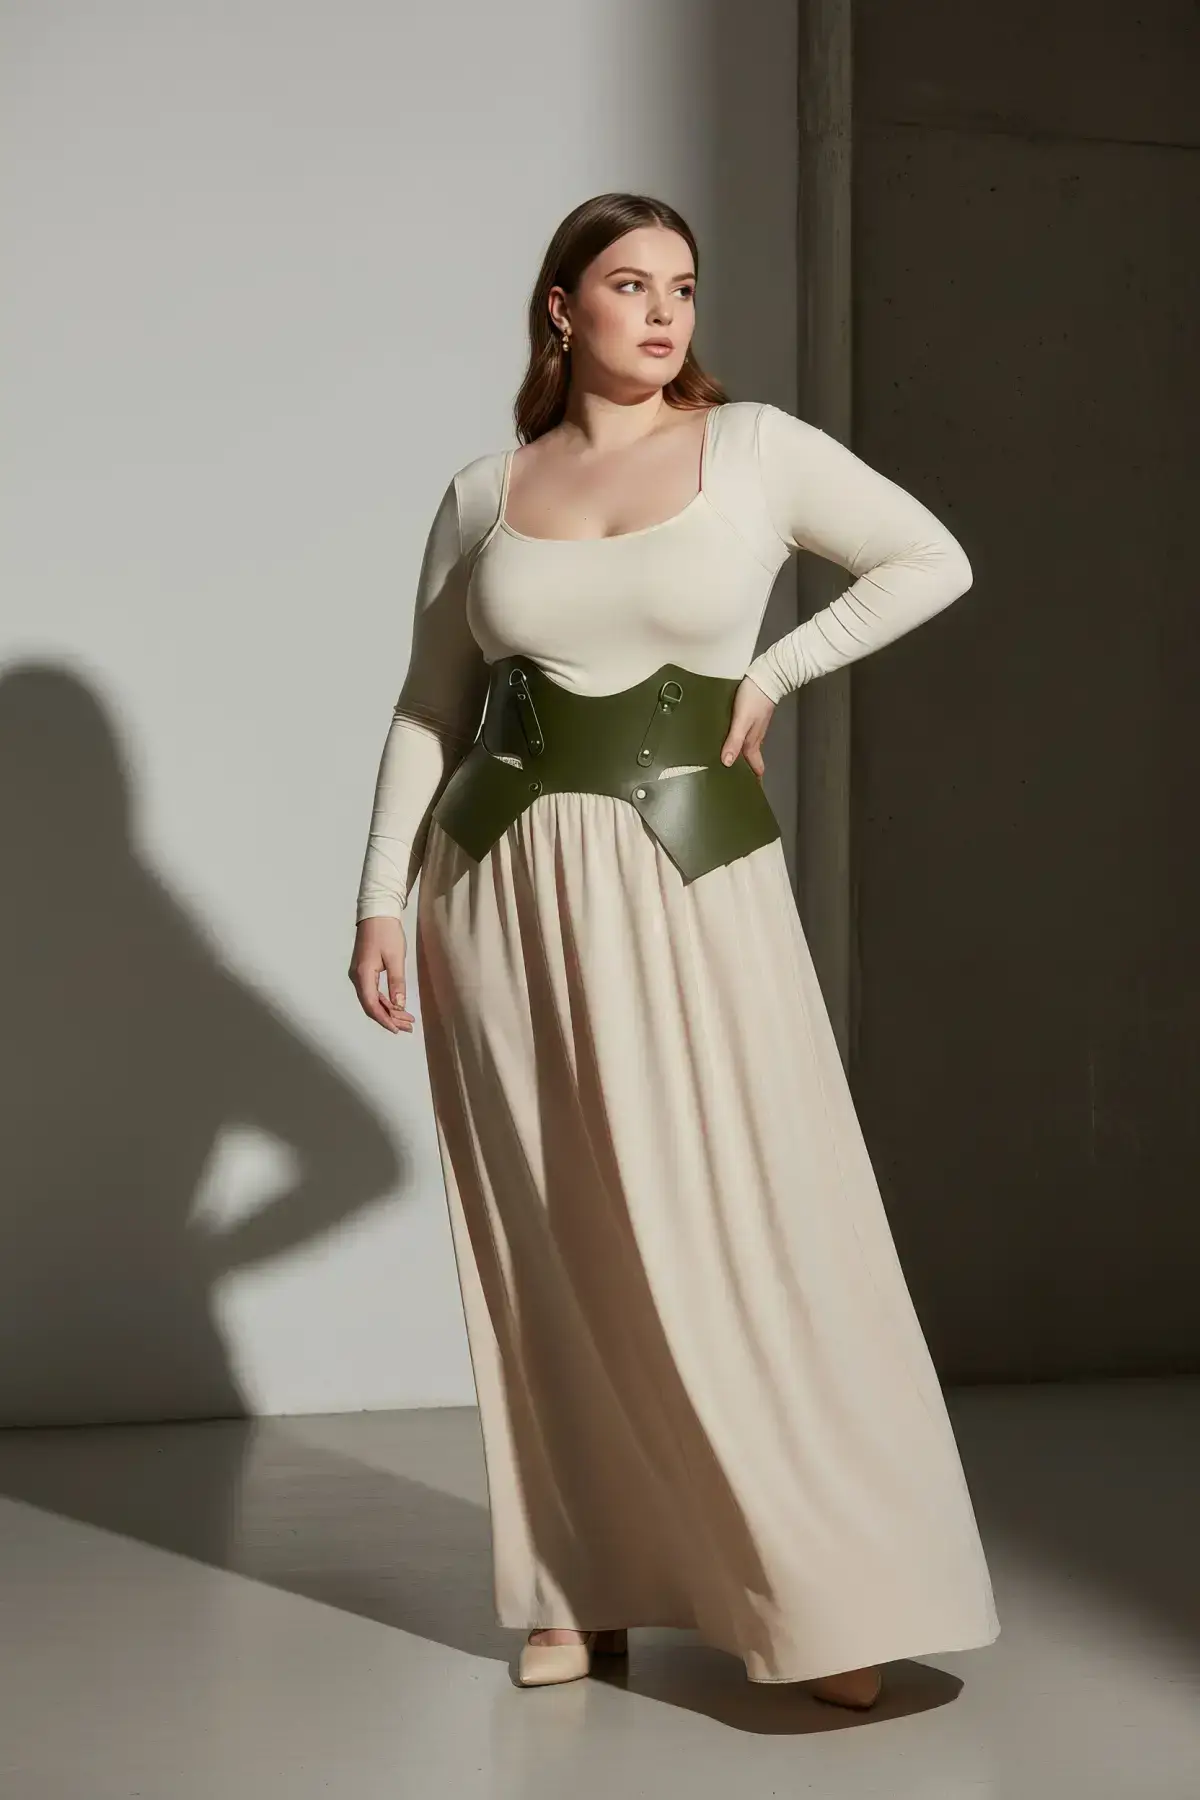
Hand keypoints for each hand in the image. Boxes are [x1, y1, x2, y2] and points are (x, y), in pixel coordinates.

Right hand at [349, 916, 415, 1032]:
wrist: (377, 913)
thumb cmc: (387, 933)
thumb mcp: (396, 958)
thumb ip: (397, 983)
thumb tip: (399, 1006)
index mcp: (363, 975)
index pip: (371, 1005)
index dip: (385, 1019)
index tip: (398, 1029)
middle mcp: (357, 977)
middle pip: (370, 1005)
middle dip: (389, 1018)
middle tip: (408, 1026)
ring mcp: (359, 974)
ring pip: (371, 1000)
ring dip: (388, 1010)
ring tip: (406, 1019)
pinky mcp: (364, 971)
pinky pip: (372, 992)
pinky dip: (384, 1001)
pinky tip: (396, 1006)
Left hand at [719, 676, 775, 780]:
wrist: (767, 676)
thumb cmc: (754, 698)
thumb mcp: (741, 721)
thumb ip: (734, 741)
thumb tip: (727, 764)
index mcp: (753, 743)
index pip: (756, 768)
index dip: (753, 781)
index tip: (748, 792)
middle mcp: (755, 738)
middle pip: (751, 760)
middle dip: (744, 772)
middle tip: (731, 782)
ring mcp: (754, 728)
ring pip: (747, 748)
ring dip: (739, 757)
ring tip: (725, 765)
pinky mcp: (751, 717)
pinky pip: (744, 736)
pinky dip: (737, 743)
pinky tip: (728, 741)